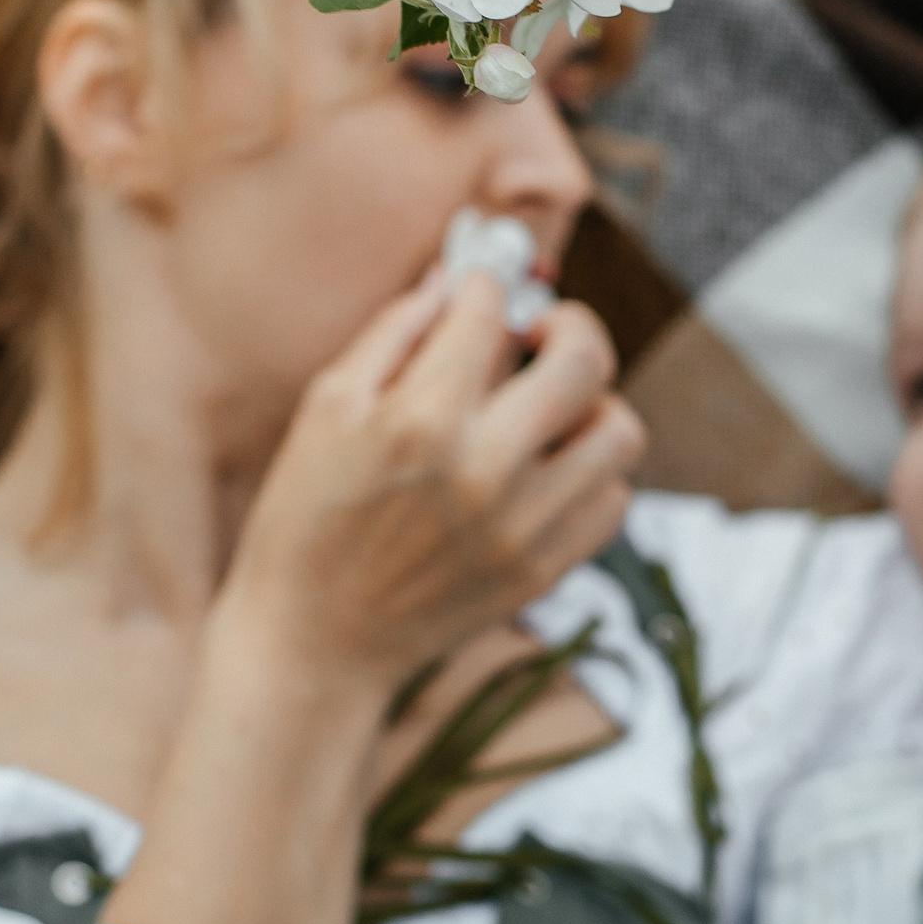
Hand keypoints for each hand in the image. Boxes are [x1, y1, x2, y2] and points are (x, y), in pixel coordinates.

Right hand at [221, 271, 645, 691]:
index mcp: (421, 419)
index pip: (489, 310)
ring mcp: (523, 526)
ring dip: (591, 404)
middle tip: (540, 332)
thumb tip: (453, 281)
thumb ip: (393, 333)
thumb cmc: (304, 519)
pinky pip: (613, 500)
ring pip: (618, 431)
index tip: (475, 297)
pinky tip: (548, 469)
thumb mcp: (325, 409)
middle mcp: (485, 469)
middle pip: (585, 359)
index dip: (482, 288)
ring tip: (551, 409)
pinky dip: (592, 474)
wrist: (313, 642)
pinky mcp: (542, 570)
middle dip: (567, 324)